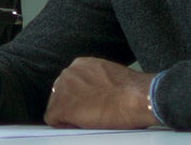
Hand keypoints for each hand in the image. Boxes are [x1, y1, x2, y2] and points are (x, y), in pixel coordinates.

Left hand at [43, 57, 158, 128]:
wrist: (137, 98)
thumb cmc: (133, 91)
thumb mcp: (109, 77)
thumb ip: (95, 81)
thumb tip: (95, 94)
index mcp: (81, 64)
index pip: (69, 83)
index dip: (77, 97)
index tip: (87, 105)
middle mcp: (68, 73)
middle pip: (60, 94)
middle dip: (71, 105)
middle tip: (88, 115)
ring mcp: (63, 89)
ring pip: (56, 106)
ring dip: (69, 115)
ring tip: (88, 120)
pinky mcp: (62, 106)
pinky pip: (53, 119)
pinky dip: (64, 125)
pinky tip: (80, 126)